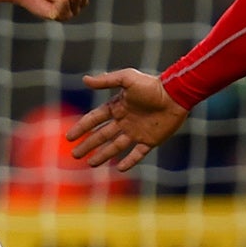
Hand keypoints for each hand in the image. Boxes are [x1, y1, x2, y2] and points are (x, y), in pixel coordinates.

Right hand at [68, 68, 187, 171]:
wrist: (176, 94)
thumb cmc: (151, 85)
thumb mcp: (127, 78)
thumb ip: (106, 81)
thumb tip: (84, 80)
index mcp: (118, 106)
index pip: (95, 119)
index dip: (82, 127)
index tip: (69, 137)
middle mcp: (125, 121)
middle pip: (102, 135)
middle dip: (88, 145)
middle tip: (75, 155)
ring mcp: (137, 132)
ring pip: (115, 147)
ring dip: (103, 155)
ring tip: (90, 164)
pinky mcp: (150, 140)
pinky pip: (138, 154)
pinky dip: (129, 161)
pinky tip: (119, 168)